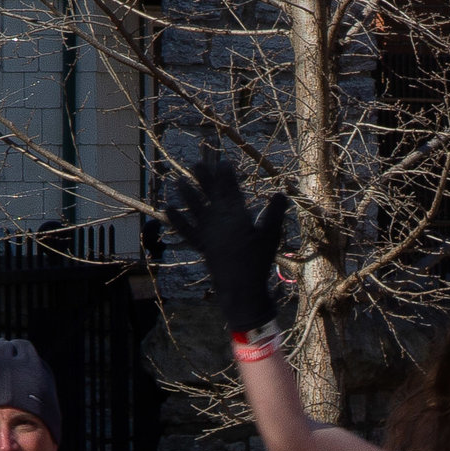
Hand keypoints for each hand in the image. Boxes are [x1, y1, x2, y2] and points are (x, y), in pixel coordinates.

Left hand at [162, 152, 288, 333]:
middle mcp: (218, 219)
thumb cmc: (259, 262)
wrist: (241, 288)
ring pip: (195, 208)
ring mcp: (207, 232)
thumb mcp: (271, 236)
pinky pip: (186, 230)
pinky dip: (177, 219)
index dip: (226, 174)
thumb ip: (275, 214)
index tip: (223, 162)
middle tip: (198, 164)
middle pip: (210, 194)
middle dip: (204, 178)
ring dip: (187, 194)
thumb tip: (281, 194)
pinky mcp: (201, 244)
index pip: (229, 189)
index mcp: (236, 215)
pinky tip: (167, 209)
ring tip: (179, 181)